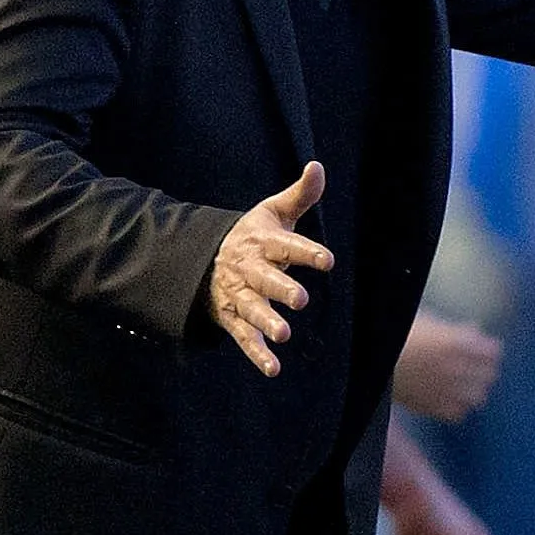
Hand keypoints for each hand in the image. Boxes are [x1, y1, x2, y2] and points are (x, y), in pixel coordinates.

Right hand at [208, 162, 332, 376]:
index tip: (329, 261)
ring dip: (266, 322)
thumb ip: (300, 196)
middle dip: (281, 289)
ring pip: (251, 310)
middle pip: (265, 279)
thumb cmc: (252, 235)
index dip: (307, 253)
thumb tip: (318, 166)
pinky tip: (273, 368)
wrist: (205, 260)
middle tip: (301, 299)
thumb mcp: (272, 212)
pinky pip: (244, 337)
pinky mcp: (234, 318)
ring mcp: (239, 295)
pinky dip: (257, 354)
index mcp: (262, 243)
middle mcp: (249, 270)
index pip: (287, 246)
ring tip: (284, 334)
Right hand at [392, 312, 503, 422]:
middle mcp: (454, 367)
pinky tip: (448, 398)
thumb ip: (455, 329)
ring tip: (464, 385)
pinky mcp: (431, 406)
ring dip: (474, 390)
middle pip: (489, 375)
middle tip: (477, 368)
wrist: (373, 358)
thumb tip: (475, 330)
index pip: (493, 353)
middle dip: (485, 370)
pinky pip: (458, 413)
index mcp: (455, 343)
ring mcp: (444, 389)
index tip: (486, 351)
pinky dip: (457, 407)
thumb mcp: (428, 322)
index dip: (490, 351)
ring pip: (478, 397)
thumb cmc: (400, 335)